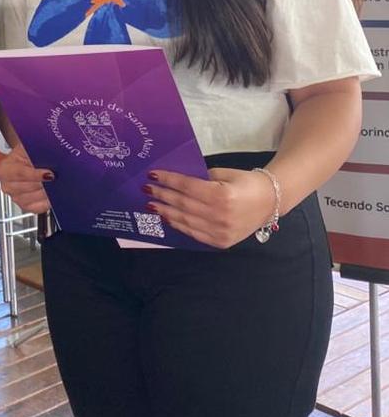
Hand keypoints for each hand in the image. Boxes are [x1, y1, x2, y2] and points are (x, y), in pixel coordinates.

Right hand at [0, 144, 51, 213]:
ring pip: (34, 198)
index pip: (19, 173)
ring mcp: (16, 197)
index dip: (35, 174)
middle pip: (28, 187)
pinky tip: (52, 194)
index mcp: (4, 169)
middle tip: (55, 178)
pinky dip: (46, 201)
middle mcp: (7, 185)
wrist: (28, 160)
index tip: (49, 172)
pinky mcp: (26, 206)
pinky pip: (38, 207)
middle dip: (43, 183)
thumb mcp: (27, 147)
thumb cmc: (27, 153)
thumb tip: (46, 155)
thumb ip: (34, 151)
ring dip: (46, 192)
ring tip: (55, 184)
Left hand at [143, 167, 280, 248]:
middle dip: (162, 196)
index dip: (168, 181)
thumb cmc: (246, 182)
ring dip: (166, 213)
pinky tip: (167, 218)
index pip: (187, 187)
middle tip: (146, 189)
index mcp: (222, 195)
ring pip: (185, 221)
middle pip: (183, 204)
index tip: (152, 175)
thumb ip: (202, 178)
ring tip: (151, 205)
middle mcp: (220, 216)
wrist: (270, 202)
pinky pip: (194, 234)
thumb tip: (177, 181)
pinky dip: (179, 226)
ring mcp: (221, 232)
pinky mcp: (221, 243)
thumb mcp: (224, 174)